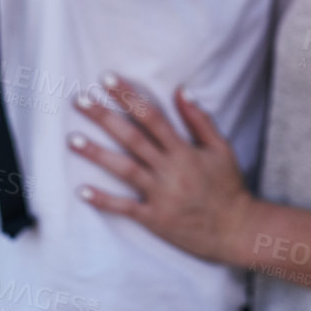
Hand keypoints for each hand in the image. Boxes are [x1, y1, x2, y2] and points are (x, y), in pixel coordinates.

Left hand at [69, 74, 253, 264]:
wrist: (237, 230)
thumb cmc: (229, 187)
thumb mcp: (221, 148)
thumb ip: (199, 120)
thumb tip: (180, 90)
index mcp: (184, 150)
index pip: (151, 116)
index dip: (128, 96)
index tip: (107, 80)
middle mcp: (170, 169)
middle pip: (132, 138)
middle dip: (104, 117)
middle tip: (80, 100)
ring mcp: (161, 195)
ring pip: (124, 169)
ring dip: (97, 154)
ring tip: (73, 139)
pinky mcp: (155, 218)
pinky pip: (126, 208)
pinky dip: (104, 200)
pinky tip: (82, 191)